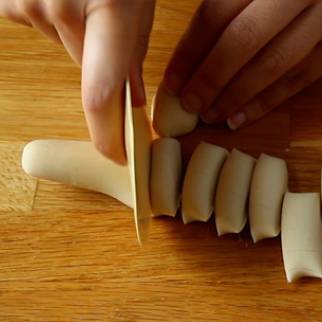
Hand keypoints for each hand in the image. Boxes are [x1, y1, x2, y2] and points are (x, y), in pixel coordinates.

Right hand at [0, 0, 155, 163]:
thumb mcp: (139, 3)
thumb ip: (134, 52)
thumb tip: (131, 102)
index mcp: (109, 6)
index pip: (101, 95)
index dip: (107, 134)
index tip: (118, 156)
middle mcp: (62, 7)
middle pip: (87, 71)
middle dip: (103, 64)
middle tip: (112, 24)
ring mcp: (30, 1)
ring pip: (64, 48)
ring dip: (78, 36)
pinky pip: (37, 24)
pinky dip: (53, 18)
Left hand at [162, 0, 321, 129]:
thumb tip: (199, 38)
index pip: (218, 11)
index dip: (191, 49)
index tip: (172, 79)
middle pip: (242, 40)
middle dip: (209, 78)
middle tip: (187, 105)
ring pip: (273, 64)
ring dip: (236, 95)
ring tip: (210, 115)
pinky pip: (303, 77)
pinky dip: (269, 101)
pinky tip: (243, 117)